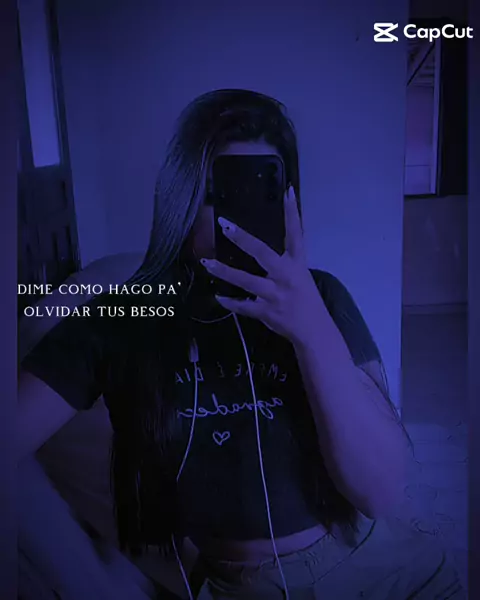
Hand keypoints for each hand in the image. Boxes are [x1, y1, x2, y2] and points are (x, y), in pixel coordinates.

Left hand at [200, 186, 326, 344]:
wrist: (315, 331)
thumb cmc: (307, 302)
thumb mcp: (300, 277)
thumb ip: (283, 264)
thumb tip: (261, 252)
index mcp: (297, 264)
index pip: (296, 233)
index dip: (292, 212)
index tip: (288, 191)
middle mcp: (286, 276)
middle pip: (262, 252)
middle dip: (242, 239)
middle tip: (224, 225)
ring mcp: (275, 294)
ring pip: (246, 280)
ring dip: (225, 271)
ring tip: (207, 264)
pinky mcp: (266, 311)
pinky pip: (243, 306)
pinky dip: (230, 302)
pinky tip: (218, 296)